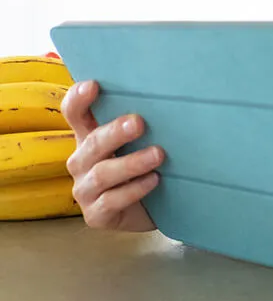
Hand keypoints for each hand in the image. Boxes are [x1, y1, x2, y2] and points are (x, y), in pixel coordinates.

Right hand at [62, 81, 163, 231]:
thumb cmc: (146, 166)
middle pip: (92, 143)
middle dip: (115, 132)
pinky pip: (112, 201)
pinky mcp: (96, 215)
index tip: (94, 85)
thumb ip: (142, 122)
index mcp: (89, 138)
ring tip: (158, 154)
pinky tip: (154, 180)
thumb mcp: (142, 142)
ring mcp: (86, 190)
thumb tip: (168, 95)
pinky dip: (134, 189)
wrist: (153, 210)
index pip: (75, 114)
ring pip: (103, 173)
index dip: (79, 99)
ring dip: (132, 162)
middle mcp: (82, 162)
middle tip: (139, 123)